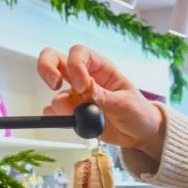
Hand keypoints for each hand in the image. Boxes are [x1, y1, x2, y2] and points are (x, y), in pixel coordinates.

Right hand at [37, 45, 165, 155]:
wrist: (140, 134)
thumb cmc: (138, 112)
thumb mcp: (126, 104)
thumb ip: (104, 96)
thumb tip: (86, 89)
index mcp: (101, 68)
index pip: (79, 53)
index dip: (75, 65)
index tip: (81, 87)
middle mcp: (85, 77)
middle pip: (54, 60)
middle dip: (47, 68)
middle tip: (54, 85)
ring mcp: (76, 95)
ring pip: (54, 91)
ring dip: (61, 105)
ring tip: (81, 117)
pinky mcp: (73, 113)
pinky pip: (55, 112)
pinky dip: (58, 118)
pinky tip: (75, 123)